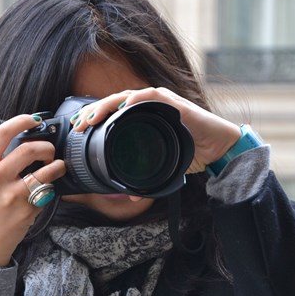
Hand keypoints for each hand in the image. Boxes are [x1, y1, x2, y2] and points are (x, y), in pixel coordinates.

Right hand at [0, 114, 65, 265]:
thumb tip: (26, 138)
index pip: (2, 133)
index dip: (22, 121)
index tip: (35, 119)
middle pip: (28, 148)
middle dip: (46, 146)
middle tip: (49, 151)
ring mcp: (12, 195)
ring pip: (45, 170)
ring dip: (57, 165)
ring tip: (56, 167)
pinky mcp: (27, 209)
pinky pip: (48, 190)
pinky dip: (52, 186)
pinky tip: (48, 188)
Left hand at [71, 87, 240, 173]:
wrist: (218, 148)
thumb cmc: (190, 152)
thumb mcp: (161, 166)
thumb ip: (145, 179)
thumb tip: (130, 198)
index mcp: (140, 118)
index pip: (111, 114)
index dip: (92, 118)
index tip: (76, 130)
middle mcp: (146, 106)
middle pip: (112, 103)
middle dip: (92, 112)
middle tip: (77, 125)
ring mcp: (158, 102)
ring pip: (125, 97)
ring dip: (106, 105)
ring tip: (91, 118)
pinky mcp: (171, 102)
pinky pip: (149, 97)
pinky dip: (134, 101)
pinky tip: (123, 106)